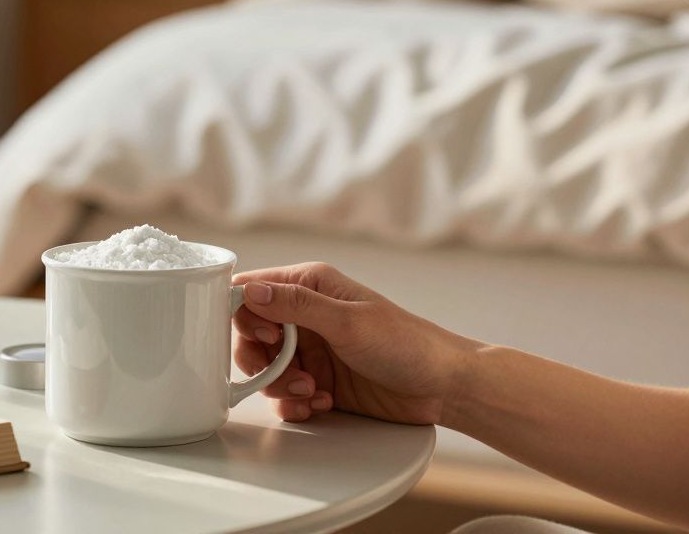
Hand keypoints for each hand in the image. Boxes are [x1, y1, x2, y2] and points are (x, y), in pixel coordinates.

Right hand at [233, 262, 480, 424]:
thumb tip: (250, 291)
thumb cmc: (406, 343)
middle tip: (287, 374)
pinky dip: (292, 403)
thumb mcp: (348, 322)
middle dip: (262, 360)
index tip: (265, 339)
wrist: (442, 387)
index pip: (251, 290)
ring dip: (279, 386)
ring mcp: (309, 349)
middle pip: (249, 334)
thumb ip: (296, 305)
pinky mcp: (316, 380)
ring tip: (311, 391)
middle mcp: (304, 315)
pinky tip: (319, 403)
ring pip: (263, 368)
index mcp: (309, 285)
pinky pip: (282, 394)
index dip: (245, 315)